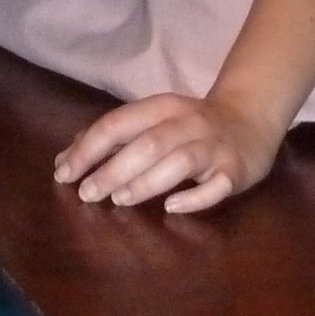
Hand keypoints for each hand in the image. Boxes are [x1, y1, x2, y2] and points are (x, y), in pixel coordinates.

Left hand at [54, 91, 282, 214]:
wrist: (251, 120)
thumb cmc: (190, 126)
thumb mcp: (152, 122)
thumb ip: (112, 138)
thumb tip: (65, 159)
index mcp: (161, 108)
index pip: (118, 124)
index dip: (88, 149)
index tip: (63, 174)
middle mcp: (188, 123)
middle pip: (147, 143)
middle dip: (113, 169)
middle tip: (87, 194)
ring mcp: (214, 146)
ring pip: (180, 161)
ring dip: (146, 181)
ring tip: (120, 200)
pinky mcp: (235, 170)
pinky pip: (217, 185)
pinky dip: (194, 198)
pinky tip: (171, 207)